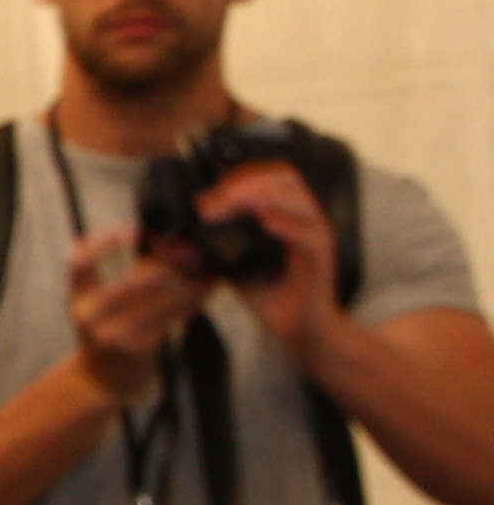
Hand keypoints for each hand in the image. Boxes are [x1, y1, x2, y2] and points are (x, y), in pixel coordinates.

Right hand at [67, 224, 206, 402]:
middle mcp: (89, 315)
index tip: (132, 230)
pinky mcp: (137, 348)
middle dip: (170, 264)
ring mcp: (112, 334)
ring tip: (206, 271)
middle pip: (134, 280)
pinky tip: (204, 292)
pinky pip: (173, 317)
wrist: (103, 380)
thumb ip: (134, 273)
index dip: (103, 242)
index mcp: (77, 297)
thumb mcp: (107, 303)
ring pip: (161, 298)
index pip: (78, 262)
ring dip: (191, 282)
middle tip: (193, 252)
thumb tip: (175, 242)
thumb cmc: (112, 331)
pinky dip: (194, 301)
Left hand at [198, 163, 347, 362]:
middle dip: (246, 182)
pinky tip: (265, 224)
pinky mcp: (321, 259)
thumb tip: (182, 236)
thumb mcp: (234, 264)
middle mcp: (305, 220)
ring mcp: (316, 237)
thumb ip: (216, 245)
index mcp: (288, 214)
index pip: (271, 176)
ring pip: (297, 201)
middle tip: (215, 200)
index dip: (240, 177)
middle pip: (285, 179)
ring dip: (262, 197)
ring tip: (233, 202)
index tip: (208, 195)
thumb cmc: (271, 294)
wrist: (299, 328)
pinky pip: (308, 235)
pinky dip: (287, 225)